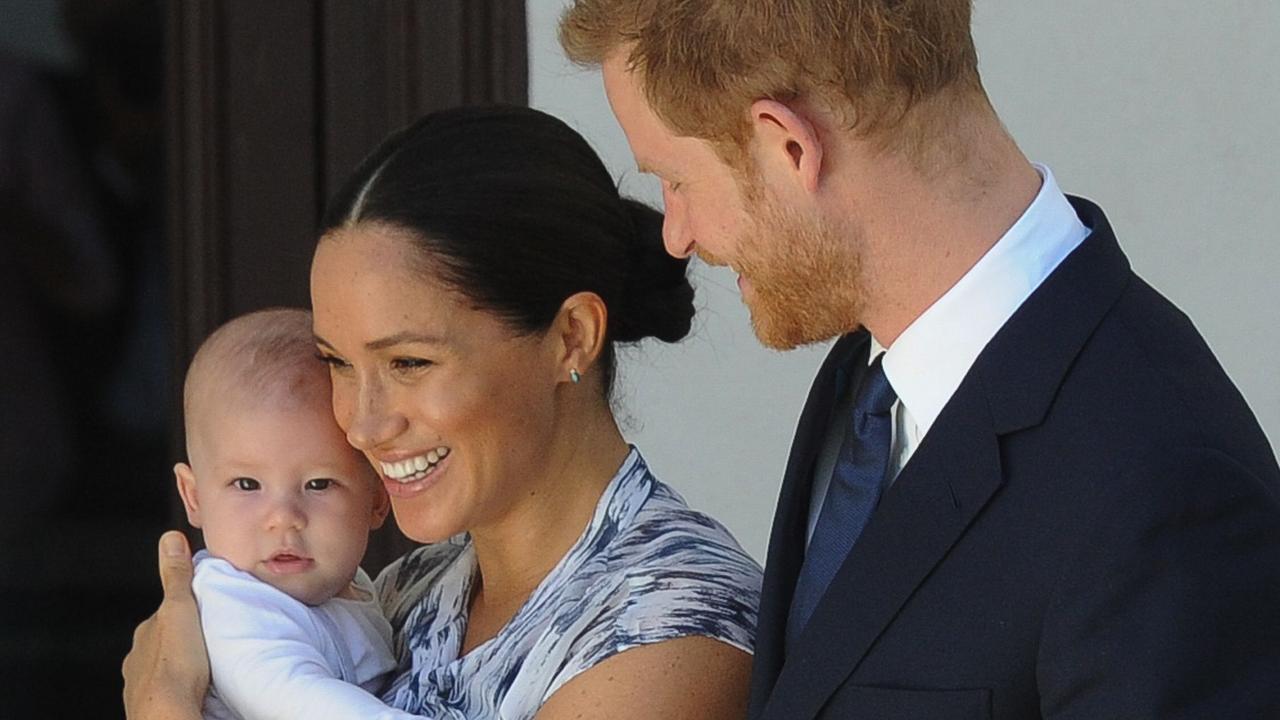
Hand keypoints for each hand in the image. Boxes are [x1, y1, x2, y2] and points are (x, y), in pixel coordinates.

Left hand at [121, 531, 208, 719]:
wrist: (167, 714)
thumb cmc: (176, 668)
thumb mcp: (181, 610)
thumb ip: (176, 578)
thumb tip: (170, 540)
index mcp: (147, 633)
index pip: (166, 614)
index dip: (186, 611)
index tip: (205, 610)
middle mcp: (139, 658)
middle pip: (165, 641)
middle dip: (184, 640)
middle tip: (212, 638)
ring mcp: (142, 683)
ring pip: (166, 667)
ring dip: (183, 665)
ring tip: (209, 665)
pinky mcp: (152, 706)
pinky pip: (168, 691)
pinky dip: (182, 688)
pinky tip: (198, 689)